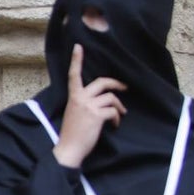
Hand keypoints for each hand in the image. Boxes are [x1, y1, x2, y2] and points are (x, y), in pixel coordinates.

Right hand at [53, 45, 127, 167]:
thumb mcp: (74, 112)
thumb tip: (102, 99)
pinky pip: (113, 111)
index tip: (78, 47)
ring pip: (111, 98)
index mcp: (73, 96)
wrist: (69, 148)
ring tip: (120, 115)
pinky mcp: (96, 115)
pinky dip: (117, 118)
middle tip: (124, 88)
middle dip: (116, 84)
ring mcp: (88, 106)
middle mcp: (80, 98)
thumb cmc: (72, 132)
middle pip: (102, 82)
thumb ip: (83, 103)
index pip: (73, 75)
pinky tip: (114, 125)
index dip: (76, 60)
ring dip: (119, 107)